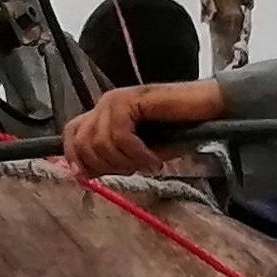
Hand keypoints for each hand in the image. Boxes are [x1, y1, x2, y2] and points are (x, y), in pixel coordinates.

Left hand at [63, 78, 223, 180]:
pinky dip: (138, 154)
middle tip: (134, 169)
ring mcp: (116, 100)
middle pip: (83, 143)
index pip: (72, 134)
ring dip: (126, 162)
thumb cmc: (177, 132)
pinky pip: (121, 136)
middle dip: (107, 166)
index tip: (89, 177)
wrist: (204, 111)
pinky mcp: (130, 99)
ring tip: (148, 163)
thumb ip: (111, 159)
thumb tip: (84, 174)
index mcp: (103, 115)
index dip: (74, 158)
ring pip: (101, 143)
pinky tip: (154, 159)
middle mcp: (105, 104)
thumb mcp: (138, 153)